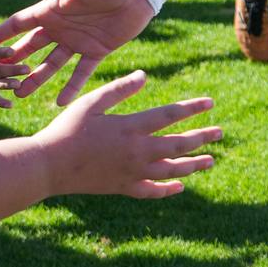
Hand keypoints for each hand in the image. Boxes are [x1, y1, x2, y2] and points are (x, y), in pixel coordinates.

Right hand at [0, 0, 152, 101]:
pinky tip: (60, 102)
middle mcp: (60, 27)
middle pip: (31, 48)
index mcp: (50, 10)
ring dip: (36, 79)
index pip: (18, 25)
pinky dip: (72, 87)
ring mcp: (77, 41)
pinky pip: (81, 72)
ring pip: (51, 65)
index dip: (0, 35)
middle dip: (14, 62)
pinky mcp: (97, 51)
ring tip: (20, 94)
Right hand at [32, 70, 220, 197]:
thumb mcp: (91, 102)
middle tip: (220, 133)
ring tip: (211, 161)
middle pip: (178, 144)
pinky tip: (179, 186)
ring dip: (193, 165)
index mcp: (131, 127)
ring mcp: (132, 172)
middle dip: (202, 138)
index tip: (211, 103)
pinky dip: (167, 189)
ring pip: (171, 170)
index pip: (170, 115)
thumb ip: (119, 89)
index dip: (192, 108)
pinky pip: (151, 191)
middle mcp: (137, 151)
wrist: (48, 166)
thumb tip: (145, 75)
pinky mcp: (123, 187)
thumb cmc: (66, 129)